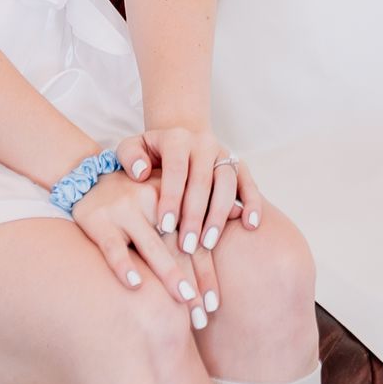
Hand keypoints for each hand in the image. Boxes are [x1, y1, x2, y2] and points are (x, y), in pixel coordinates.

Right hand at [73, 156, 208, 323]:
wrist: (85, 175)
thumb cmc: (133, 193)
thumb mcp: (164, 193)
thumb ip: (196, 208)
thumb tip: (240, 214)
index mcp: (170, 198)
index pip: (192, 239)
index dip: (205, 272)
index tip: (213, 305)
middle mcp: (150, 202)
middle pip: (177, 248)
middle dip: (191, 284)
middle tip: (202, 318)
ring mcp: (123, 210)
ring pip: (150, 246)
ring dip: (168, 275)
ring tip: (184, 301)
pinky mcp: (97, 220)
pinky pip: (112, 245)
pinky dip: (123, 265)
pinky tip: (135, 285)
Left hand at [120, 122, 264, 318]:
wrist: (179, 142)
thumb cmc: (149, 155)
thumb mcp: (131, 148)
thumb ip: (129, 157)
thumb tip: (141, 173)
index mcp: (177, 138)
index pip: (175, 168)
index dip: (171, 197)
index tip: (164, 226)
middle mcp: (204, 143)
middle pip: (202, 180)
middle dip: (194, 215)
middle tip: (187, 245)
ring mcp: (224, 154)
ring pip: (227, 183)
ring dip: (219, 215)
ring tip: (207, 244)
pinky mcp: (239, 166)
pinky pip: (249, 183)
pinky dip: (253, 203)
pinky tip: (249, 225)